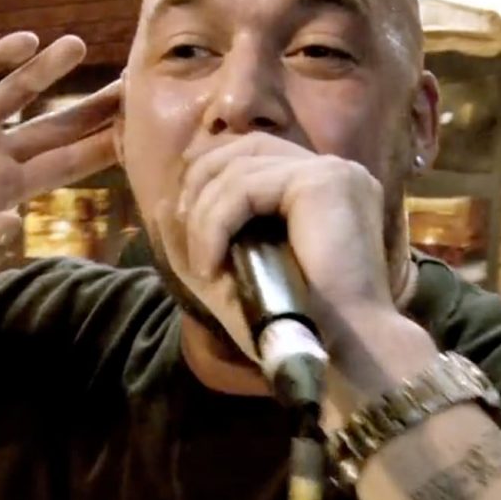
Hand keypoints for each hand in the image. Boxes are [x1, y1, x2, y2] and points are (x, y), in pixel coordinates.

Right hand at [0, 32, 119, 288]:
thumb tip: (17, 222)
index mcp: (3, 191)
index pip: (65, 167)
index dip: (100, 150)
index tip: (137, 135)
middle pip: (57, 126)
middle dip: (95, 108)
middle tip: (136, 87)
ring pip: (19, 91)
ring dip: (48, 69)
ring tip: (77, 45)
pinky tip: (26, 42)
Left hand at [155, 132, 396, 360]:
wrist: (339, 351)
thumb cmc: (295, 323)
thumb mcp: (233, 275)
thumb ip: (201, 238)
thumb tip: (161, 203)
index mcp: (321, 188)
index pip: (253, 154)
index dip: (209, 179)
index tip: (183, 224)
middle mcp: (333, 171)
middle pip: (244, 148)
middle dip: (199, 186)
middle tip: (183, 234)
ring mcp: (333, 171)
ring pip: (238, 168)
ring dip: (204, 216)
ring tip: (201, 263)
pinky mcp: (324, 181)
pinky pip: (246, 187)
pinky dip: (215, 224)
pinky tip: (210, 264)